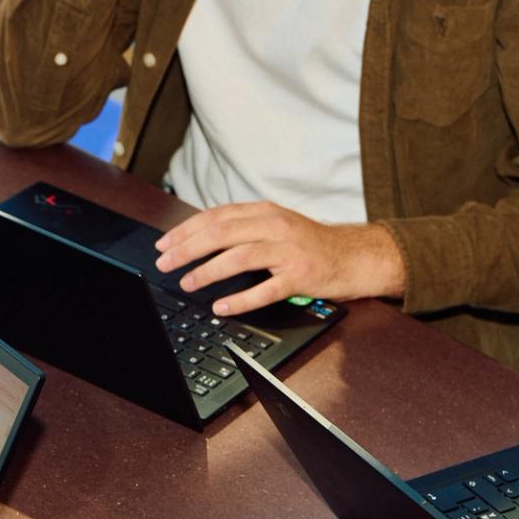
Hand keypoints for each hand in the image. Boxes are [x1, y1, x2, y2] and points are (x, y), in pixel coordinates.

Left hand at [153, 203, 405, 313]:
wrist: (355, 256)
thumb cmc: (311, 244)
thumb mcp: (276, 225)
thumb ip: (243, 228)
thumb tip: (200, 238)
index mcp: (264, 212)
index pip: (216, 217)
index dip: (186, 230)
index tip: (164, 244)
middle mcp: (275, 226)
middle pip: (221, 234)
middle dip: (187, 249)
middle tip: (165, 264)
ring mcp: (288, 251)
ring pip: (239, 258)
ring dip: (208, 271)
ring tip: (188, 283)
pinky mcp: (300, 276)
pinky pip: (265, 289)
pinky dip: (241, 299)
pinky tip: (222, 306)